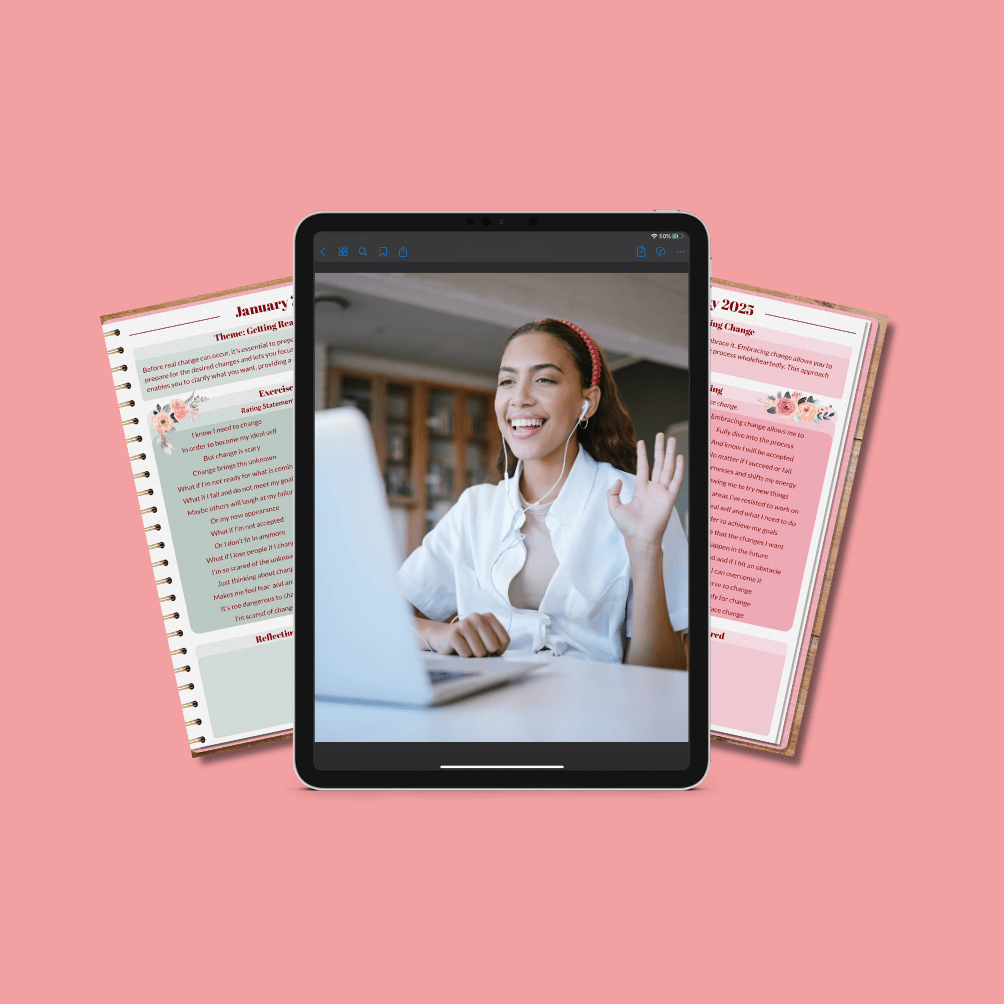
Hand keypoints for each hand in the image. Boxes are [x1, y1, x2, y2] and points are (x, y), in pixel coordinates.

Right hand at [421, 612, 510, 656]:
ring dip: (474, 655)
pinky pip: (466, 654)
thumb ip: (496, 642)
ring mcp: (465, 624)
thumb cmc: (467, 639)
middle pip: (493, 646)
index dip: (499, 651)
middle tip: (476, 649)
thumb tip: (498, 655)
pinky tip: (458, 648)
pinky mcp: (454, 634)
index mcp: (489, 617)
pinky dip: (464, 656)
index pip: (505, 640)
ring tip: (467, 647)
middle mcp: (478, 617)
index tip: (491, 650)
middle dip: (486, 653)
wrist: (442, 636)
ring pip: (480, 652)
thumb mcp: (484, 637)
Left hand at [607, 434, 684, 550]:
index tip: (642, 442)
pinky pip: (676, 480)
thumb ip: (612, 493)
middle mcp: (653, 489)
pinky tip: (679, 457)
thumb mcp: (614, 507)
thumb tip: (617, 479)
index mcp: (641, 490)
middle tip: (662, 435)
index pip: (643, 467)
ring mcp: (662, 492)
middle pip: (659, 464)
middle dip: (660, 449)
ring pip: (668, 468)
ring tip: (671, 440)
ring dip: (669, 453)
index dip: (642, 454)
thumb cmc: (628, 527)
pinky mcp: (670, 498)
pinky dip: (678, 468)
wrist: (639, 538)